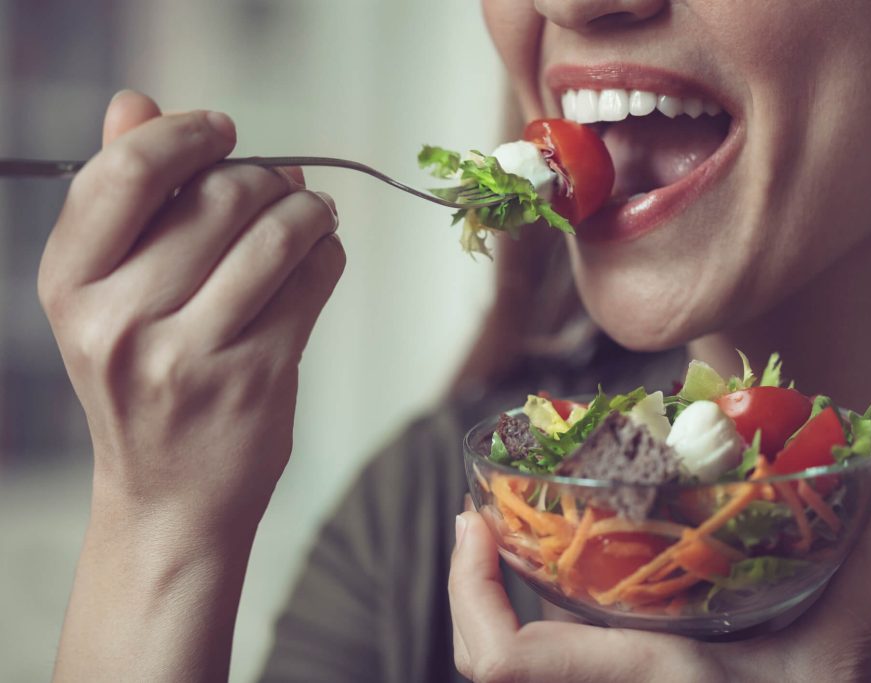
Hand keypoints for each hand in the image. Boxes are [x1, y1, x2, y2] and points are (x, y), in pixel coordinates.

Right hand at [39, 90, 343, 537]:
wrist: (169, 498)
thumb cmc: (142, 383)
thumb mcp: (105, 298)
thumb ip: (122, 200)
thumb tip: (136, 102)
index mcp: (71, 286)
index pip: (127, 171)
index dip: (185, 133)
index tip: (221, 130)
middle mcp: (121, 320)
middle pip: (219, 196)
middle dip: (265, 179)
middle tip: (281, 189)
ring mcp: (191, 354)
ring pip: (276, 233)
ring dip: (309, 209)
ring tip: (312, 213)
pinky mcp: (257, 377)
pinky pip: (312, 281)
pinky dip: (327, 252)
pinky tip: (320, 253)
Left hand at [449, 457, 870, 682]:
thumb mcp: (837, 661)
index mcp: (638, 681)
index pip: (505, 664)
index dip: (470, 597)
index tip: (471, 524)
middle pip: (483, 663)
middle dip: (465, 591)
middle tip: (474, 519)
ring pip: (502, 671)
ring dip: (485, 607)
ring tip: (495, 540)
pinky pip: (537, 676)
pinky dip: (519, 633)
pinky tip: (543, 590)